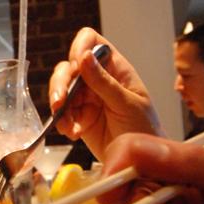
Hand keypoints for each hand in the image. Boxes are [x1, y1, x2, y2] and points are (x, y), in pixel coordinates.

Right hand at [48, 27, 161, 159]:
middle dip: (60, 84)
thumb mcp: (127, 104)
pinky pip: (60, 113)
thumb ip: (104, 82)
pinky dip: (62, 123)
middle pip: (69, 67)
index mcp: (114, 68)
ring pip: (60, 89)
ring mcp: (85, 97)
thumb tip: (85, 56)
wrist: (138, 161)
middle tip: (60, 103)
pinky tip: (74, 133)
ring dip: (59, 107)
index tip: (76, 66)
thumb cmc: (144, 130)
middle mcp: (97, 78)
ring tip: (69, 126)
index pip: (91, 42)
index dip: (80, 48)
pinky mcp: (77, 116)